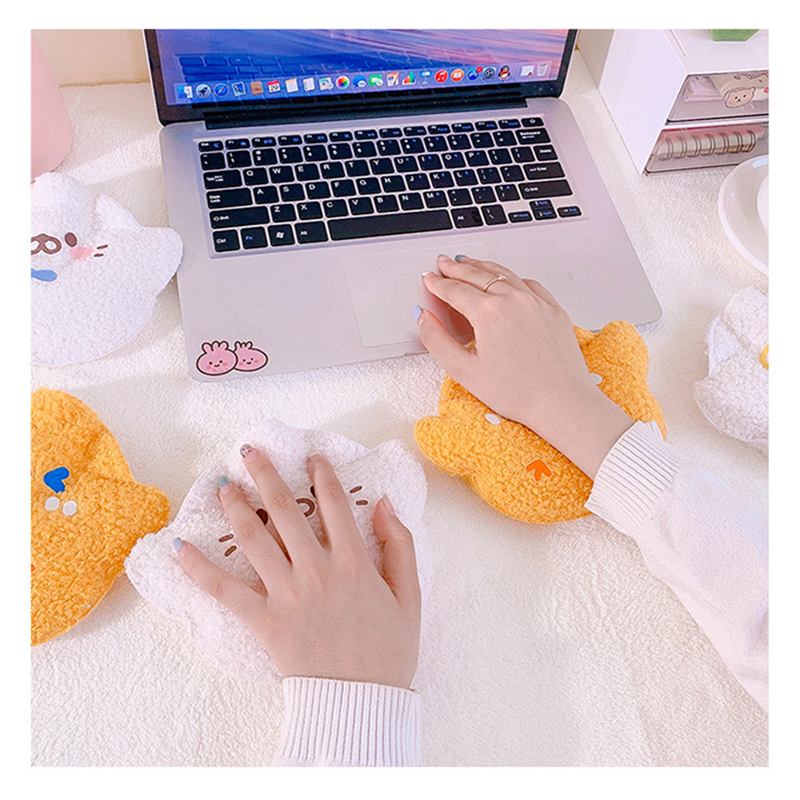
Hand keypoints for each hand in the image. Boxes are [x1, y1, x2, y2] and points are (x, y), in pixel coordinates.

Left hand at [176, 447, 420, 688]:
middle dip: (265, 474)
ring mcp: (287, 594)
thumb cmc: (389, 650)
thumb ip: (400, 545)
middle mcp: (317, 569)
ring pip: (253, 538)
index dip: (322, 473)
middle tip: (248, 452)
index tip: (312, 456)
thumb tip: (385, 503)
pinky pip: (225, 591)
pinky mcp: (264, 621)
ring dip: (234, 507)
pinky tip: (180, 548)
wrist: (361, 703)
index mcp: (355, 561)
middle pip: (285, 509)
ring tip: (220, 485)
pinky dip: (199, 569)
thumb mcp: (410, 596)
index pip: (334, 503)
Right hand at [417, 254, 632, 478]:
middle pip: (478, 274)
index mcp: (489, 312)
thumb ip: (437, 341)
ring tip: (469, 263)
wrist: (562, 402)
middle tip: (443, 263)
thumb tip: (423, 318)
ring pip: (504, 273)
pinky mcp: (553, 309)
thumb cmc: (519, 392)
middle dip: (456, 267)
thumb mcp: (465, 371)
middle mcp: (513, 300)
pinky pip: (528, 283)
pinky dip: (511, 276)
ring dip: (482, 266)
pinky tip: (506, 279)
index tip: (430, 279)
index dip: (438, 283)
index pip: (455, 290)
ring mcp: (536, 301)